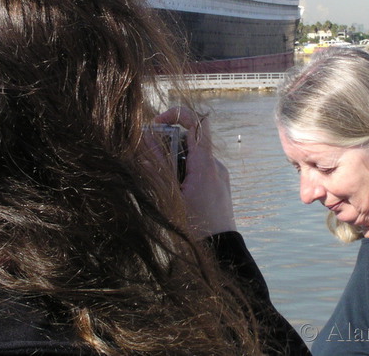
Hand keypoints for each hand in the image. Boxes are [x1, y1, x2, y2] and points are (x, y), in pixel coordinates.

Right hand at [155, 107, 236, 238]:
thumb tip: (146, 137)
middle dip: (167, 146)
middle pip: (189, 140)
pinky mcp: (219, 187)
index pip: (196, 122)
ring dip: (173, 163)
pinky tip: (175, 195)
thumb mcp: (170, 195)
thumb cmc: (194, 227)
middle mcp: (216, 166)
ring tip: (163, 187)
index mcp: (205, 164)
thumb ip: (157, 164)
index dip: (176, 115)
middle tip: (150, 162)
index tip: (156, 124)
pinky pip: (199, 170)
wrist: (222, 253)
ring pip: (192, 157)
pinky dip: (183, 174)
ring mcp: (219, 176)